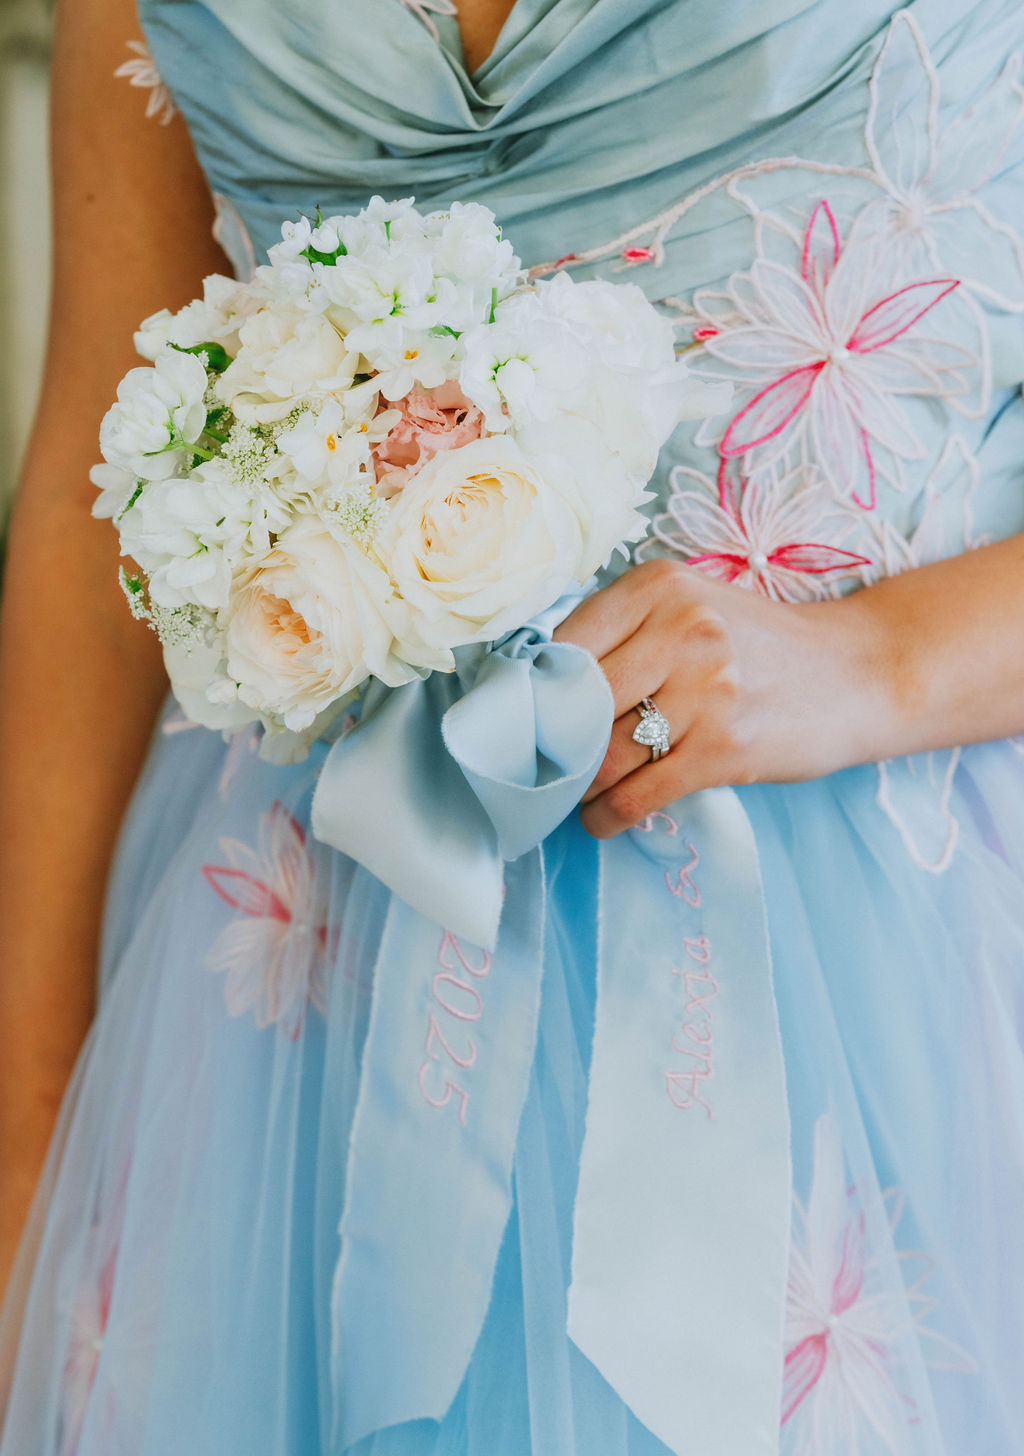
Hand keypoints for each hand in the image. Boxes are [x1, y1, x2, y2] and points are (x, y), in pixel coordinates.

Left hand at [554, 558, 893, 837]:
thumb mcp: (695, 608)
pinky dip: (607, 816)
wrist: (860, 674)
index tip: (531, 717)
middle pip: (578, 704)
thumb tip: (543, 687)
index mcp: (661, 587)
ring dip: (579, 786)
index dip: (539, 691)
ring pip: (603, 756)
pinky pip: (637, 795)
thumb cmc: (763, 645)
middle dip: (555, 745)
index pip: (565, 644)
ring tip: (574, 793)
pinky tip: (601, 819)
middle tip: (545, 765)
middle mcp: (682, 630)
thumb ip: (627, 632)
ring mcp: (706, 691)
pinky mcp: (724, 750)